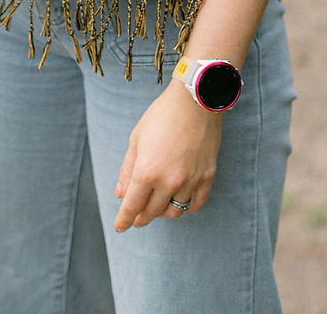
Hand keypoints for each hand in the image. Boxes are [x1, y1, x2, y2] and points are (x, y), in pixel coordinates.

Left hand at [113, 80, 222, 231]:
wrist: (195, 100)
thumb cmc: (162, 115)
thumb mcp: (137, 139)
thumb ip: (127, 169)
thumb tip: (120, 194)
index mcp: (146, 171)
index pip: (132, 206)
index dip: (124, 219)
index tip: (120, 227)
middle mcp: (168, 181)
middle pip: (152, 212)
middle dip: (141, 216)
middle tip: (137, 215)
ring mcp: (190, 181)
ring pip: (174, 211)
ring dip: (163, 212)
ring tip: (158, 203)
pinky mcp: (207, 177)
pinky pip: (196, 204)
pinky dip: (186, 207)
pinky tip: (180, 200)